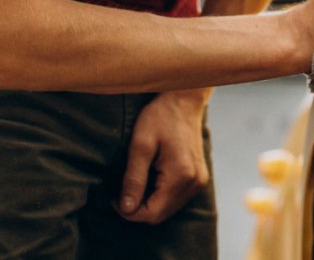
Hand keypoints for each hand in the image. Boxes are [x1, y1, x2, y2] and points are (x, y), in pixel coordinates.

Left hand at [118, 89, 209, 223]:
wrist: (184, 99)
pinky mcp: (199, 177)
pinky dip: (160, 195)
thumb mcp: (140, 145)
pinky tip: (151, 178)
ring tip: (136, 182)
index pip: (151, 213)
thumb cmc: (161, 116)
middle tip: (121, 191)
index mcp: (181, 175)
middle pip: (160, 215)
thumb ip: (134, 179)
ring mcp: (199, 180)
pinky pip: (176, 199)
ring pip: (167, 208)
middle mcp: (194, 183)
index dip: (128, 211)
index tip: (113, 196)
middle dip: (137, 208)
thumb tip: (126, 209)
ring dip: (148, 202)